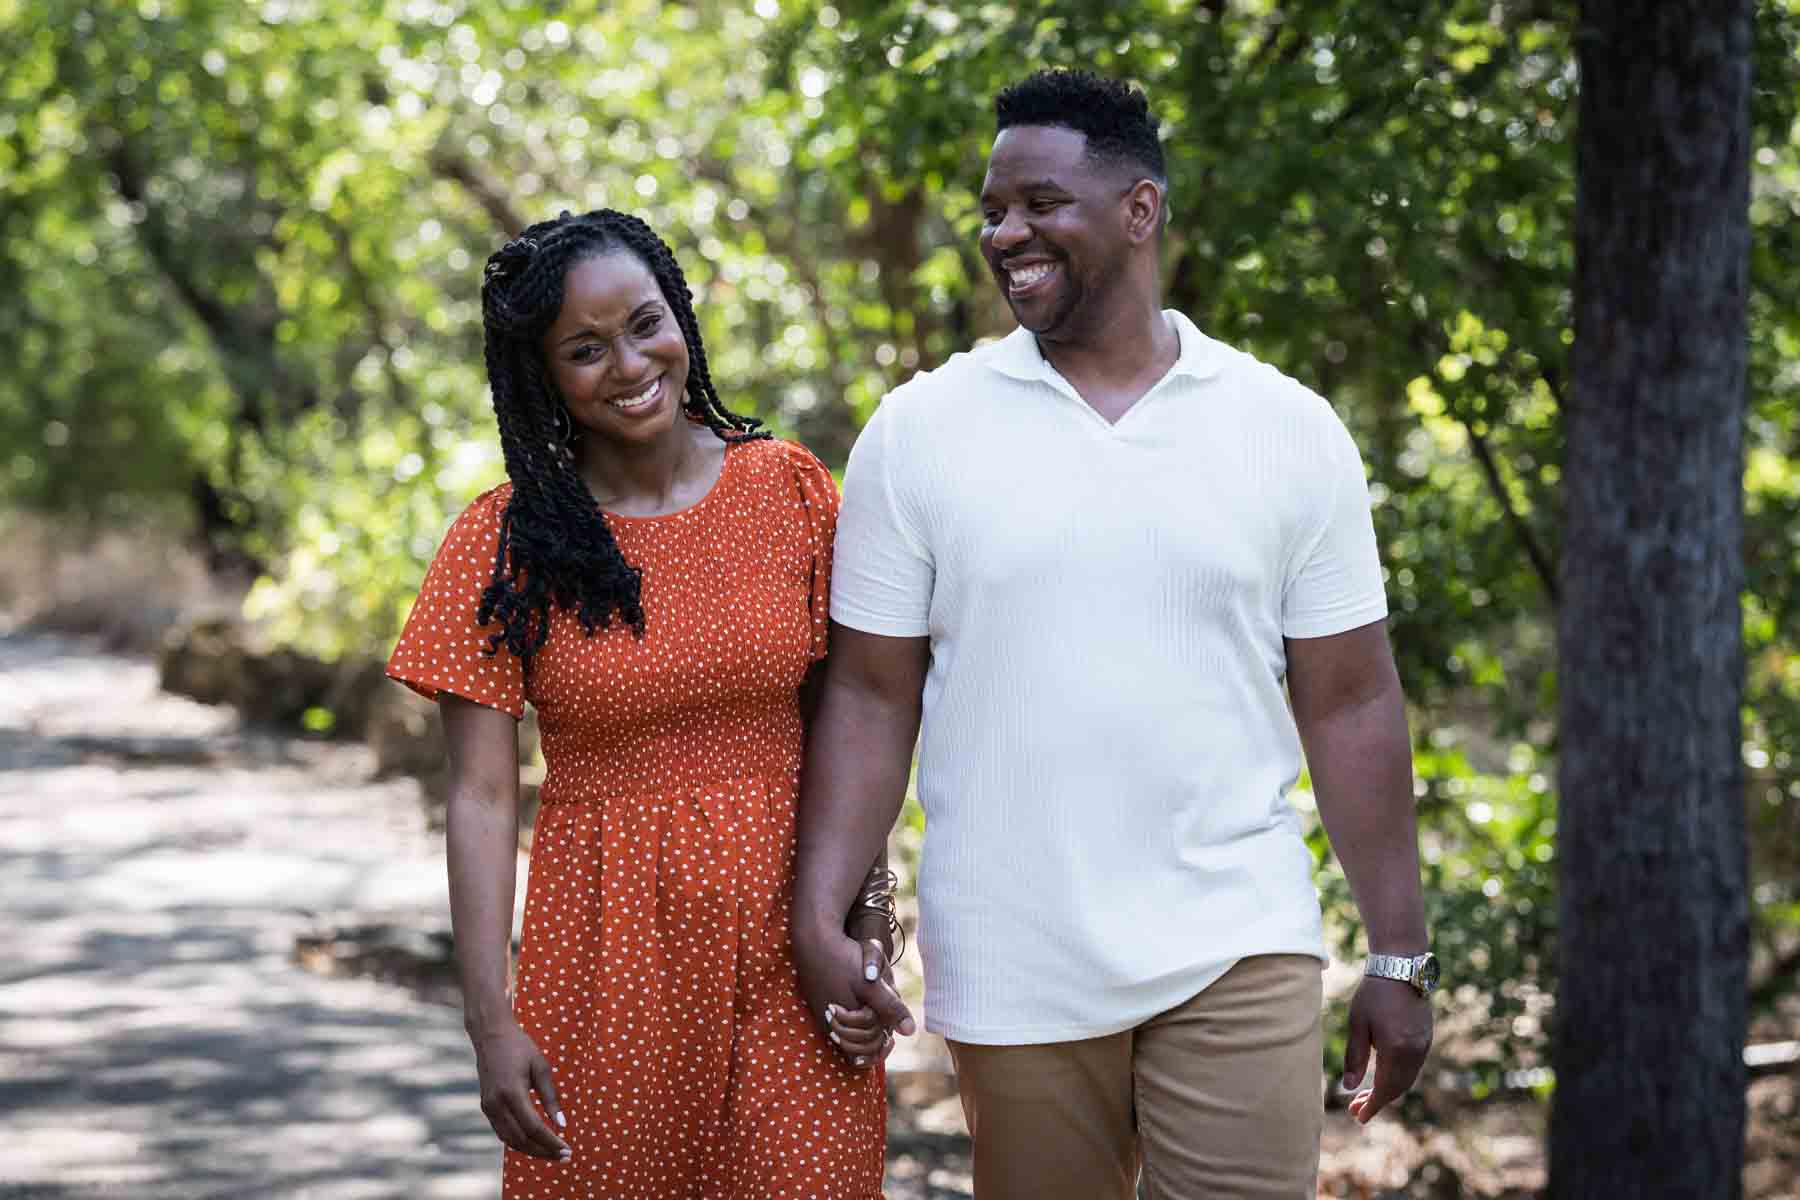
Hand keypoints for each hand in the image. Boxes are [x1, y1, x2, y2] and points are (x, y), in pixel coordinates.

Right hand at [471, 1020, 570, 1161]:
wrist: (491, 1035)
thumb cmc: (520, 1047)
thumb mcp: (541, 1068)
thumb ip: (551, 1097)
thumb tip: (562, 1124)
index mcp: (512, 1092)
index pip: (534, 1127)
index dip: (551, 1142)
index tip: (567, 1150)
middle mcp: (496, 1104)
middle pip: (522, 1139)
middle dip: (544, 1151)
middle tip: (565, 1157)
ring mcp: (488, 1107)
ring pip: (510, 1140)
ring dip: (532, 1150)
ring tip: (552, 1153)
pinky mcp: (486, 1107)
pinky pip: (503, 1132)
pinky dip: (519, 1141)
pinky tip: (535, 1143)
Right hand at [794, 921, 915, 1066]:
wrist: (813, 937)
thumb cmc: (842, 959)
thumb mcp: (871, 984)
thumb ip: (890, 1008)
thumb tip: (910, 1031)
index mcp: (844, 1023)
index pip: (864, 1053)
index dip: (880, 1049)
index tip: (890, 1039)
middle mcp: (830, 1023)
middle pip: (858, 1045)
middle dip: (874, 1037)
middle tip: (886, 1029)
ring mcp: (823, 1012)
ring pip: (849, 1033)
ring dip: (865, 1026)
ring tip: (876, 1010)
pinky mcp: (820, 1001)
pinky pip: (840, 1020)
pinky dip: (854, 1016)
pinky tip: (862, 1000)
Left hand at [1341, 976, 1433, 1124]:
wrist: (1401, 968)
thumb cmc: (1373, 994)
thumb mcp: (1357, 1024)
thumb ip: (1354, 1057)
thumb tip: (1348, 1088)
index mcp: (1397, 1050)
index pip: (1384, 1089)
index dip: (1371, 1106)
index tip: (1358, 1117)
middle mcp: (1415, 1052)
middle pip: (1397, 1088)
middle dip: (1377, 1101)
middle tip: (1356, 1109)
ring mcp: (1423, 1046)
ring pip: (1406, 1079)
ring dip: (1388, 1090)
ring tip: (1365, 1095)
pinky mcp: (1426, 1039)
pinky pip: (1412, 1068)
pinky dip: (1397, 1078)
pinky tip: (1382, 1076)